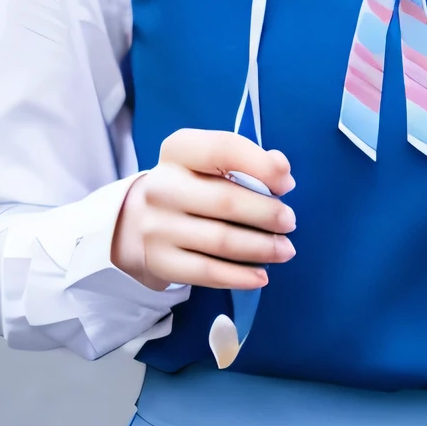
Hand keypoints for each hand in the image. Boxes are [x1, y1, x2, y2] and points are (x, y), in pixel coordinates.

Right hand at [111, 129, 296, 292]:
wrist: (137, 221)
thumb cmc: (189, 187)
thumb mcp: (207, 163)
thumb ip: (245, 161)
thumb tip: (281, 171)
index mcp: (177, 152)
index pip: (222, 149)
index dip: (261, 165)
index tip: (286, 183)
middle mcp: (162, 186)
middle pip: (226, 201)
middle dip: (267, 214)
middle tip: (289, 222)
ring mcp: (157, 226)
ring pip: (221, 241)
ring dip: (262, 248)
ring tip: (285, 249)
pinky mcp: (160, 260)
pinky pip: (207, 272)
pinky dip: (240, 276)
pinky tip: (261, 276)